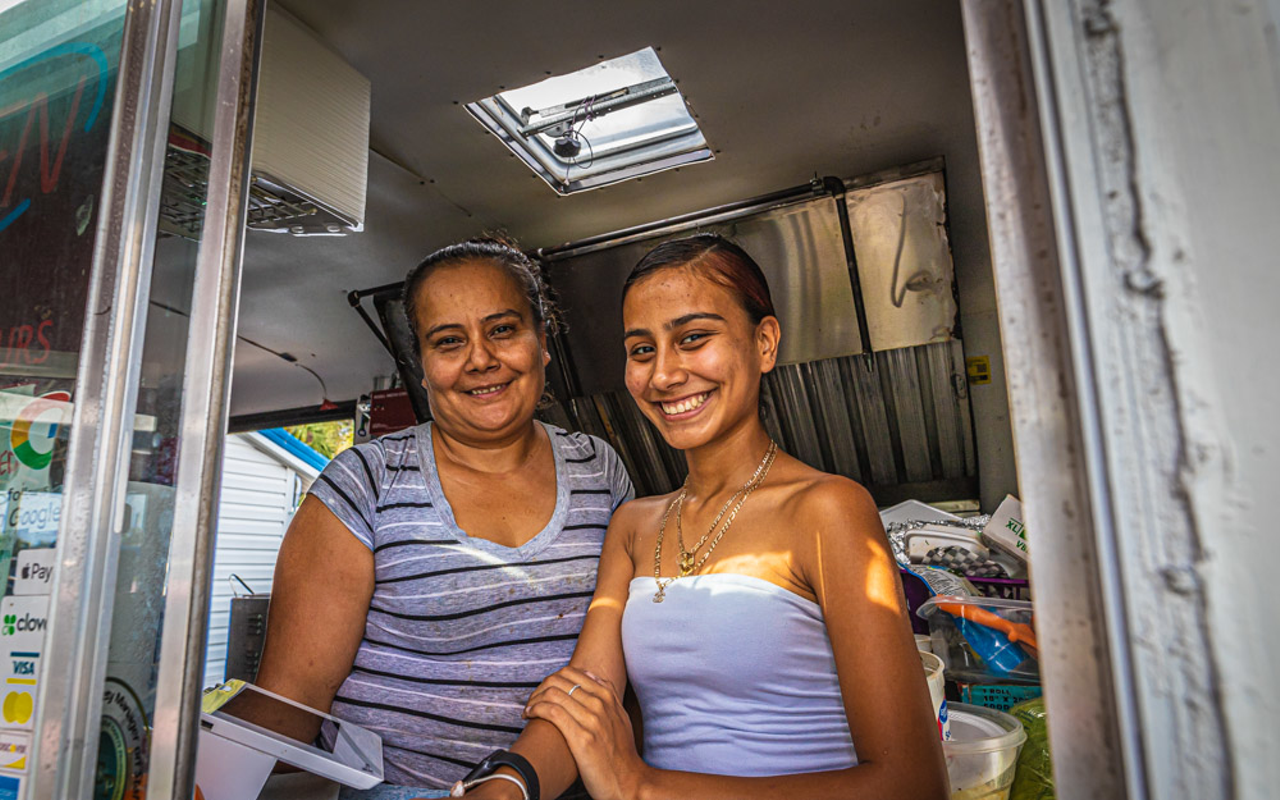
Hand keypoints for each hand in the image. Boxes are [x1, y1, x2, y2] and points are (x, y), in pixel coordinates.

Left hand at [524, 666, 646, 799]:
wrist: (627, 780)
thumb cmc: (621, 753)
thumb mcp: (620, 717)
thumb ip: (608, 697)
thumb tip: (592, 678)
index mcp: (607, 696)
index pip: (571, 673)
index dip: (551, 680)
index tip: (543, 692)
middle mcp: (600, 703)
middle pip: (559, 680)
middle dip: (540, 688)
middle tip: (532, 701)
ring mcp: (592, 719)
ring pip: (553, 693)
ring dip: (534, 699)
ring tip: (528, 710)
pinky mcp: (581, 737)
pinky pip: (552, 711)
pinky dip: (536, 709)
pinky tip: (530, 716)